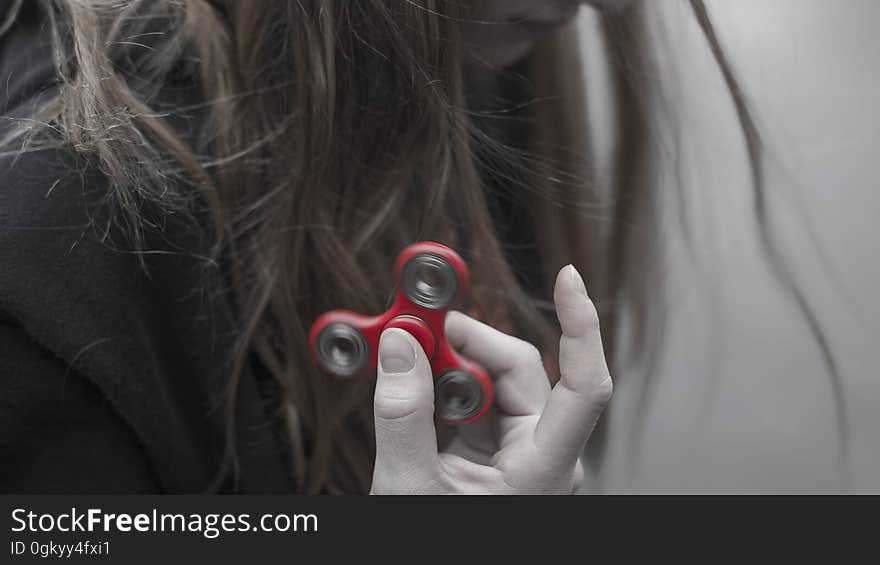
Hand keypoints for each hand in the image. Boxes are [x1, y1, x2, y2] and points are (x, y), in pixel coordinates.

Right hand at [370, 264, 612, 493]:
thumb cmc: (439, 550)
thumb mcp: (411, 488)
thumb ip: (402, 416)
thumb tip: (398, 346)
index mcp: (543, 470)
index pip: (585, 386)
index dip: (582, 326)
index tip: (566, 278)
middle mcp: (542, 452)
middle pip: (521, 369)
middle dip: (469, 340)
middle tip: (416, 324)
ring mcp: (521, 449)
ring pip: (497, 378)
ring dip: (451, 361)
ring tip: (407, 355)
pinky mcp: (497, 447)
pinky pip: (478, 397)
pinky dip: (445, 382)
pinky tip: (417, 382)